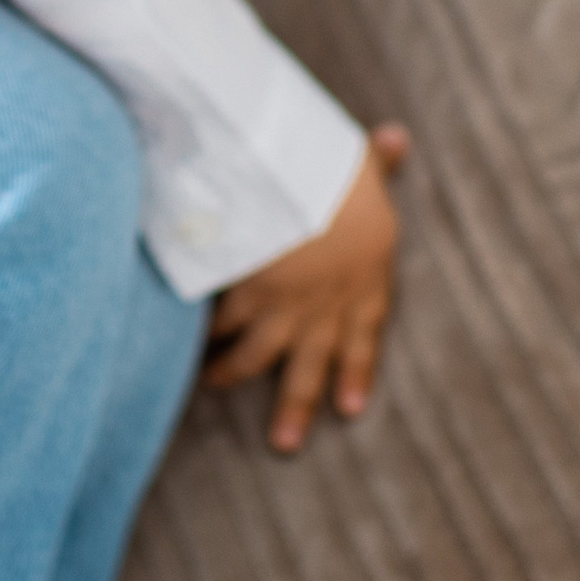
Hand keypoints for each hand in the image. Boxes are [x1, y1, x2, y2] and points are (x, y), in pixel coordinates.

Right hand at [203, 124, 407, 454]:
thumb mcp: (362, 166)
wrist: (301, 191)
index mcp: (365, 282)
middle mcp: (325, 308)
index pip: (364, 336)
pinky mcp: (244, 298)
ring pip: (254, 355)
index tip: (349, 408)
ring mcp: (283, 309)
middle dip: (295, 405)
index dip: (356, 371)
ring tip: (210, 382)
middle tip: (285, 443)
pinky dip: (201, 336)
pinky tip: (182, 348)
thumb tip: (397, 137)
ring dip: (231, 373)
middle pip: (308, 367)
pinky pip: (220, 324)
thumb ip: (378, 163)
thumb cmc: (338, 175)